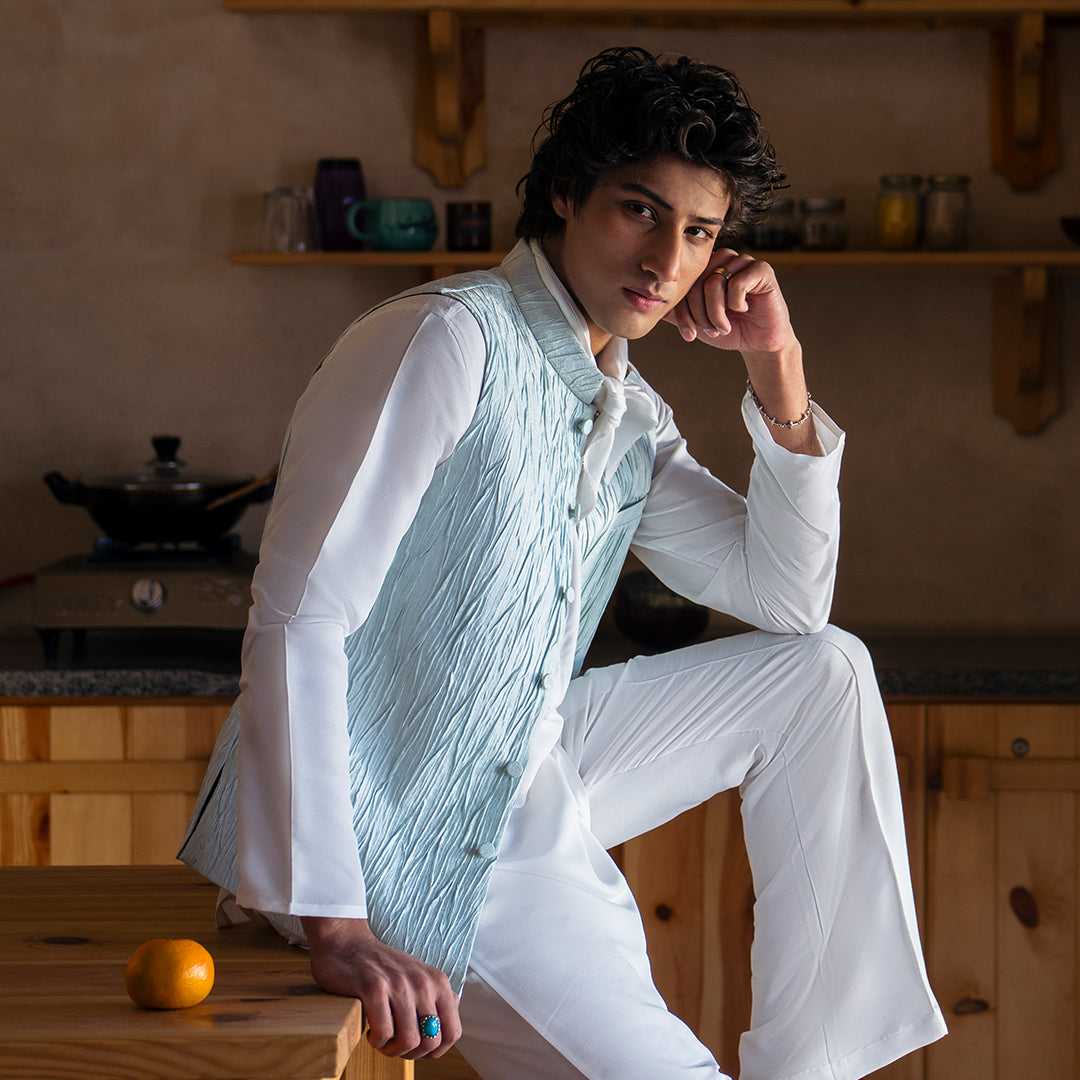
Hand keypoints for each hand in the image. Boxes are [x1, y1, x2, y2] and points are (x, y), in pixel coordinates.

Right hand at [301, 916, 460, 1059]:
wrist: (348, 944)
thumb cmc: (383, 967)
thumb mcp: (419, 975)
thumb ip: (438, 996)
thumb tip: (453, 1018)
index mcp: (438, 982)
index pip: (452, 1032)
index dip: (436, 1051)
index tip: (419, 1049)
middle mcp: (423, 982)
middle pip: (431, 1042)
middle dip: (413, 1054)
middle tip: (396, 1046)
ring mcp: (399, 985)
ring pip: (408, 1041)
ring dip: (392, 1050)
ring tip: (383, 1040)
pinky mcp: (374, 989)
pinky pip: (384, 1034)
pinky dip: (376, 1041)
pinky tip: (370, 1031)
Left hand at [666, 248, 819, 454]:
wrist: (758, 342)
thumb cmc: (728, 329)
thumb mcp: (695, 321)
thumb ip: (674, 311)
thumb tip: (644, 303)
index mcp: (706, 268)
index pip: (682, 284)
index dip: (683, 311)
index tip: (688, 334)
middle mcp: (723, 260)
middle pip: (696, 282)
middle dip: (699, 315)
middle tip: (712, 330)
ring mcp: (743, 262)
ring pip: (714, 283)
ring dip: (716, 313)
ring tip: (724, 325)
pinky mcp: (762, 270)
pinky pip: (738, 282)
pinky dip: (736, 304)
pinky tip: (743, 310)